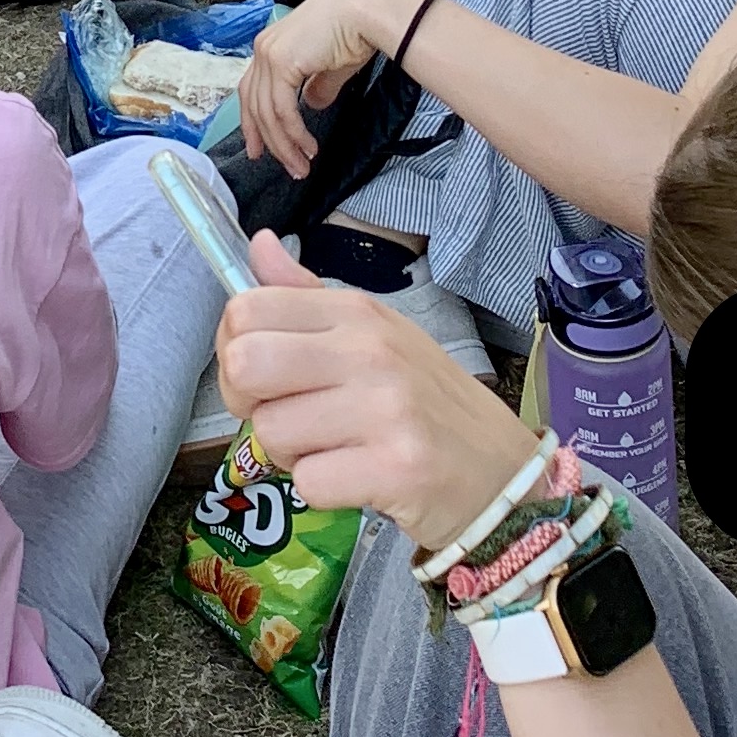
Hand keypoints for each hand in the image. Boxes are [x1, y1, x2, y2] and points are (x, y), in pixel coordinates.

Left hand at [218, 238, 533, 550]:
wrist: (502, 473)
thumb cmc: (427, 405)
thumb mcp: (375, 336)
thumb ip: (306, 297)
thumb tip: (257, 244)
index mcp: (357, 312)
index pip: (247, 309)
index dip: (234, 350)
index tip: (263, 377)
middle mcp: (370, 350)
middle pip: (245, 365)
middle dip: (248, 404)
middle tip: (287, 419)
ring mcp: (386, 408)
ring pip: (271, 432)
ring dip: (292, 456)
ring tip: (337, 450)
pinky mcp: (397, 468)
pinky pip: (309, 484)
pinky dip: (324, 491)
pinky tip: (358, 480)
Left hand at [236, 0, 398, 175]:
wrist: (367, 9)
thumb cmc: (356, 27)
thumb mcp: (331, 65)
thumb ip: (317, 86)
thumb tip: (313, 105)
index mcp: (272, 45)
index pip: (252, 90)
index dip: (253, 123)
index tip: (259, 148)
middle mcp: (264, 48)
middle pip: (254, 105)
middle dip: (268, 141)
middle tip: (285, 165)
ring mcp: (269, 54)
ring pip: (267, 113)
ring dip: (284, 145)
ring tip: (301, 165)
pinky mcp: (281, 62)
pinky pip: (282, 110)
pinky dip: (294, 133)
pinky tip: (308, 147)